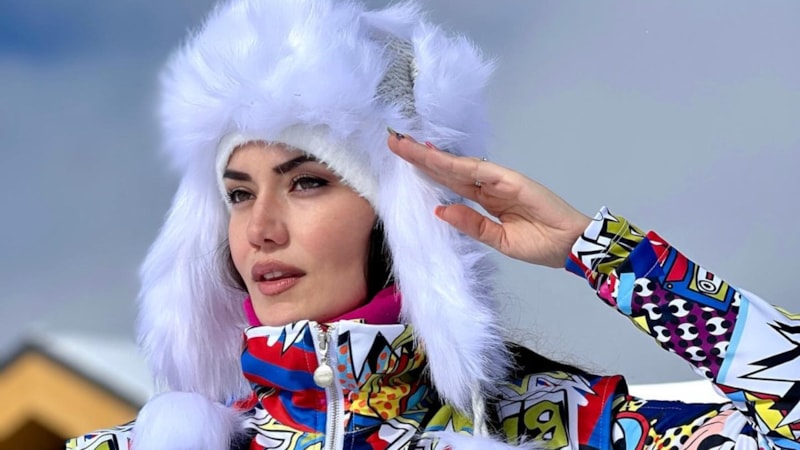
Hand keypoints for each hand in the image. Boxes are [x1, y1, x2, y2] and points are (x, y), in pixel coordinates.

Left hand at [387, 131, 591, 267]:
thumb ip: (471, 224)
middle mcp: (489, 186)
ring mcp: (500, 180)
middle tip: (393, 141)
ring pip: (458, 165)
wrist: (571, 246)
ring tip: (404, 145)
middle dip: (420, 156)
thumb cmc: (540, 245)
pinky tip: (434, 158)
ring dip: (431, 156)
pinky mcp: (511, 180)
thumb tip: (439, 210)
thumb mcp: (498, 240)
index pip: (450, 182)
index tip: (403, 160)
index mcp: (486, 200)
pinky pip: (478, 172)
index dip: (427, 171)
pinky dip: (456, 164)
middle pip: (448, 168)